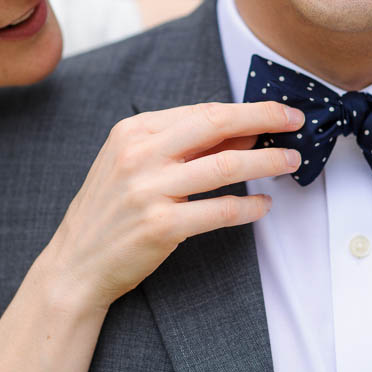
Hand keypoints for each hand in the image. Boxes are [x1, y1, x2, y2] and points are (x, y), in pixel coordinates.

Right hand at [46, 101, 303, 306]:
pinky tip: (263, 205)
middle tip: (295, 120)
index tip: (275, 111)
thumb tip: (244, 131)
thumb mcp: (135, 164)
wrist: (77, 262)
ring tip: (290, 161)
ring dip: (266, 161)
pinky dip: (248, 207)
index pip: (201, 112)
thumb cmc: (111, 210)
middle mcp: (139, 155)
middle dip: (263, 118)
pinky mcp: (160, 226)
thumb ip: (184, 145)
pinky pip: (219, 211)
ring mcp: (149, 190)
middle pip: (215, 125)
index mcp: (133, 132)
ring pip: (224, 166)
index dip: (245, 110)